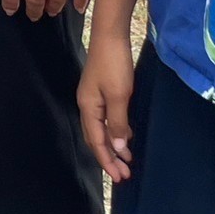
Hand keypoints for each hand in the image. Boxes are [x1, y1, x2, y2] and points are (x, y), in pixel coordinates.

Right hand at [78, 33, 137, 180]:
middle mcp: (87, 105)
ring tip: (127, 161)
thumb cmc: (114, 65)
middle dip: (109, 157)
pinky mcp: (102, 92)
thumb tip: (116, 147)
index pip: (96, 141)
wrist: (111, 36)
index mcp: (88, 107)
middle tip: (125, 175)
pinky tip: (125, 136)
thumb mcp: (118, 96)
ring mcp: (94, 98)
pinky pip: (107, 119)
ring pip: (102, 129)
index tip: (119, 178)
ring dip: (113, 146)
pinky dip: (115, 132)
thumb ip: (117, 122)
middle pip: (96, 138)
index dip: (107, 161)